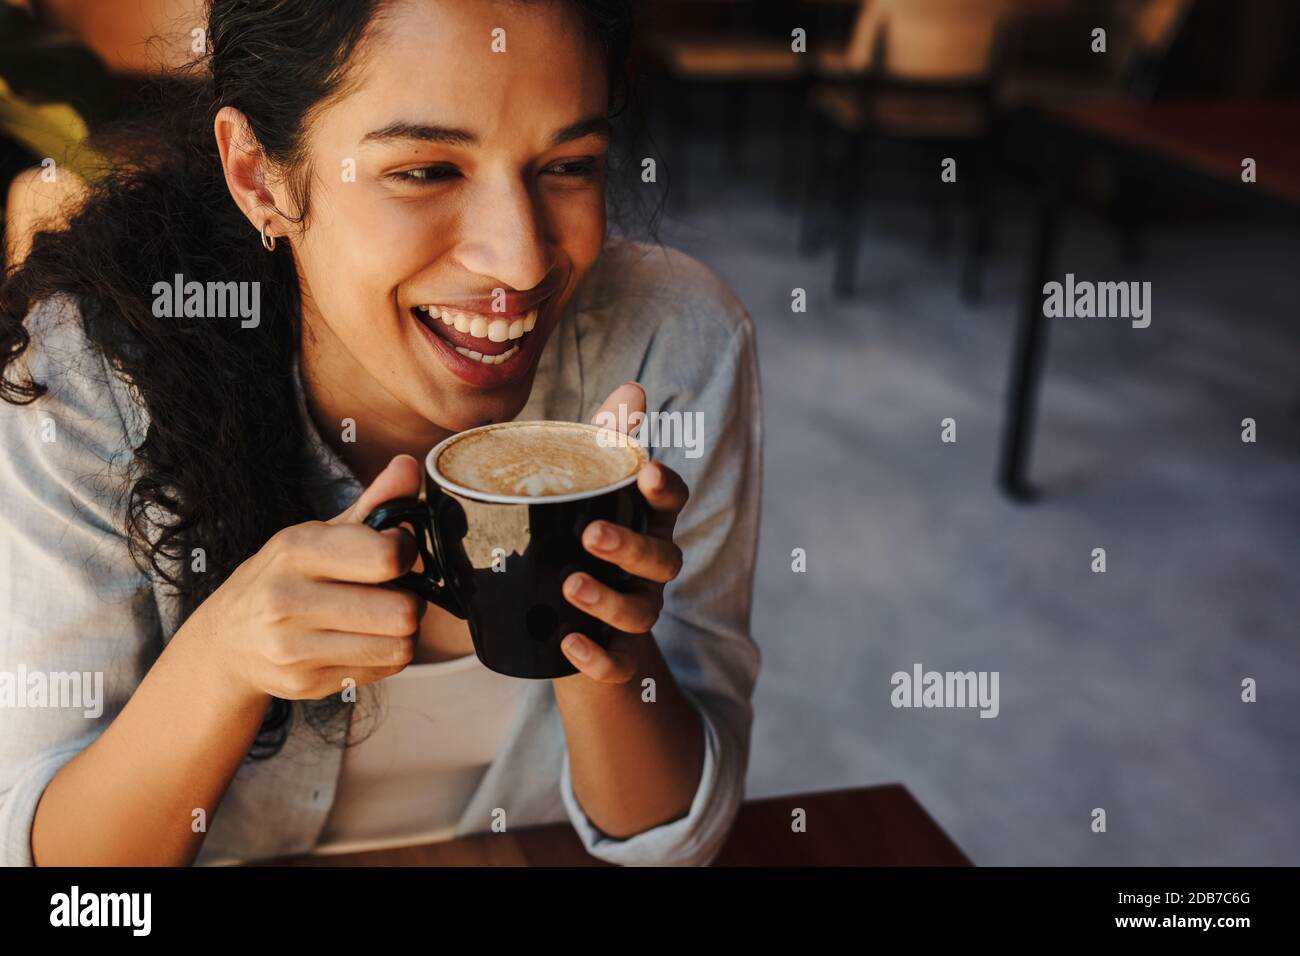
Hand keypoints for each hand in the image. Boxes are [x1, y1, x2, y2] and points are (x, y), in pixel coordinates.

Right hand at [191, 455, 428, 702]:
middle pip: (403, 611)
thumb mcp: (320, 533)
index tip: (394, 550)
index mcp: (296, 550)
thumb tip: (410, 465)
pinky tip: (361, 640)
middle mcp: (288, 600)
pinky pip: (384, 670)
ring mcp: (294, 648)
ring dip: (402, 631)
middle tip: (391, 591)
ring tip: (379, 616)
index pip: (387, 556)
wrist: (229, 640)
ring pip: (400, 646)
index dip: (406, 551)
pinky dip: (385, 655)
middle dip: (410, 600)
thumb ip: (373, 502)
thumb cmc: (287, 577)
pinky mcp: (306, 683)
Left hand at [559, 383, 687, 682]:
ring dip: (608, 600)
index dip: (665, 488)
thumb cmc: (579, 541)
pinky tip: (569, 643)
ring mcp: (636, 613)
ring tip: (571, 585)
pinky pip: (617, 664)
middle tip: (591, 534)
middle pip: (661, 560)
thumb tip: (634, 389)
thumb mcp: (585, 490)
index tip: (648, 471)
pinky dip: (597, 657)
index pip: (670, 502)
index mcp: (645, 524)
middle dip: (630, 546)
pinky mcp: (615, 656)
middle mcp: (649, 570)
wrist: (567, 629)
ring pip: (641, 612)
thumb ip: (605, 441)